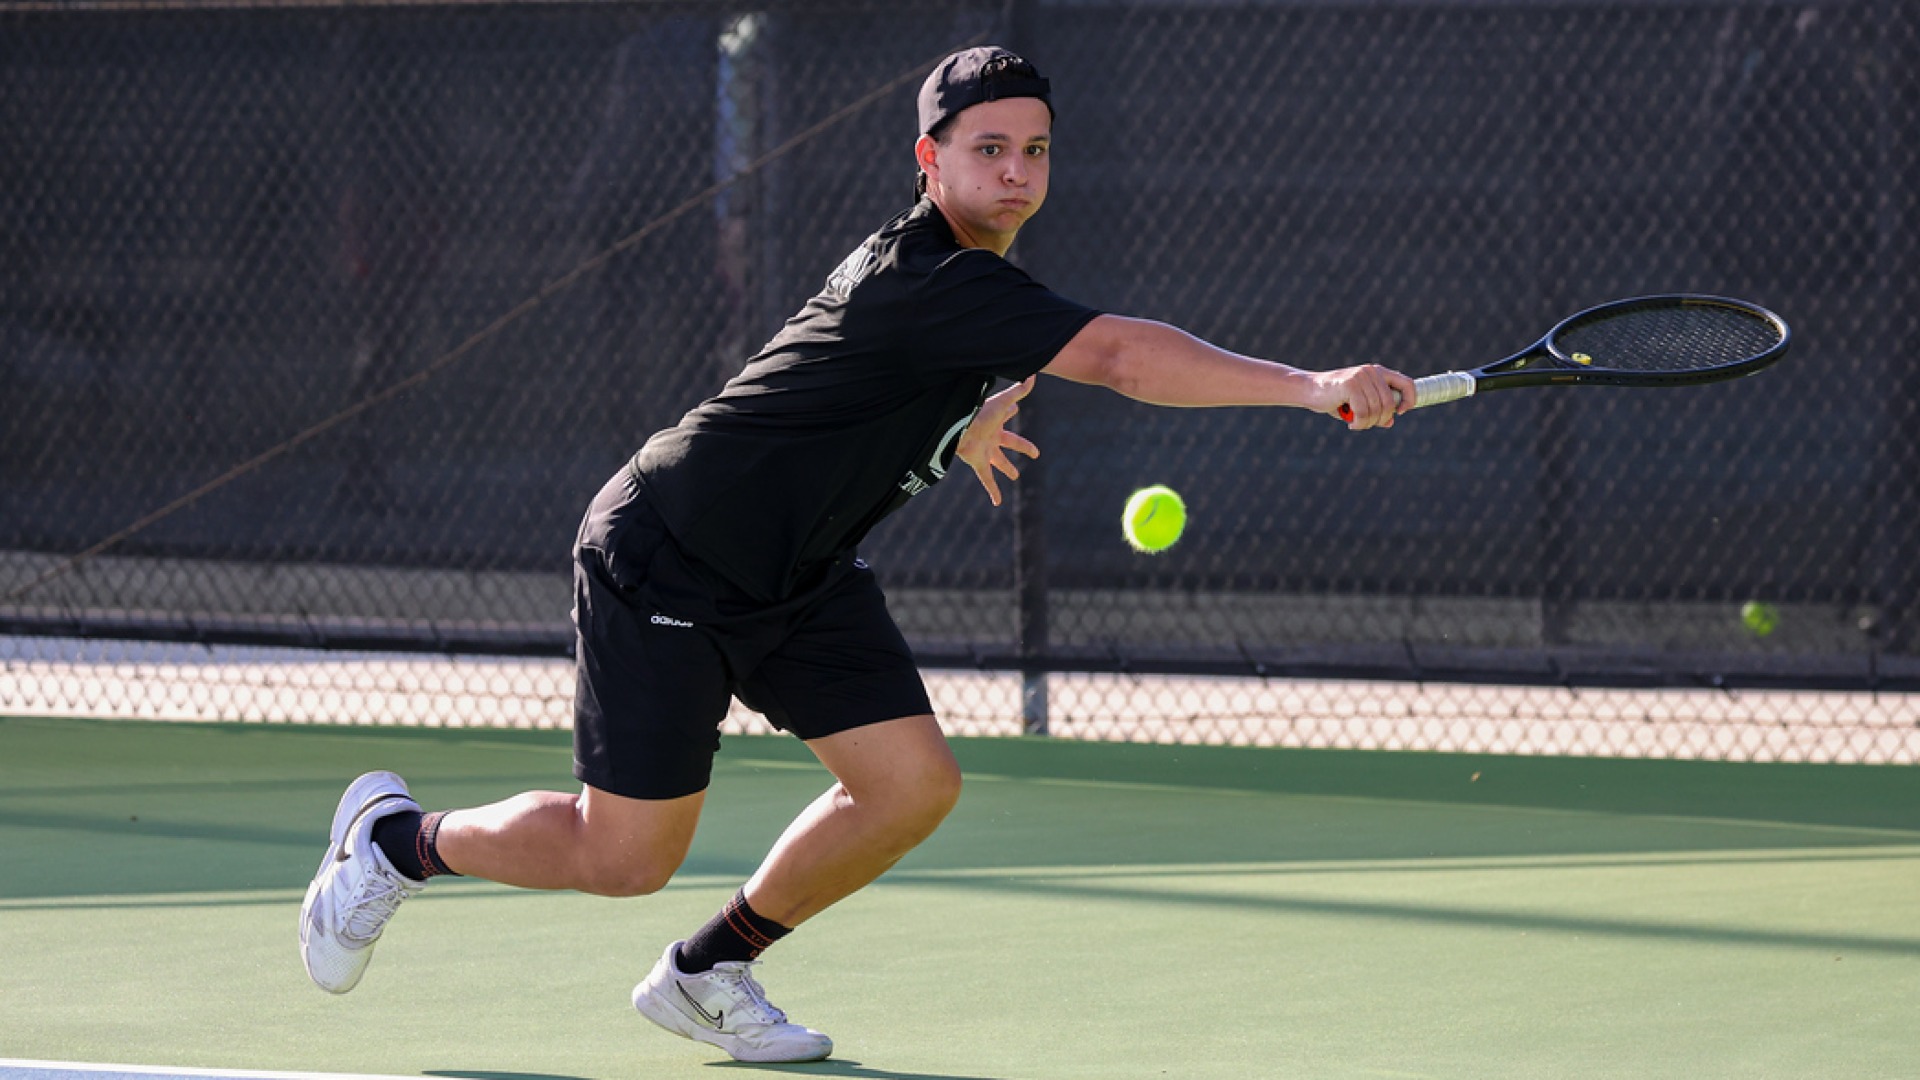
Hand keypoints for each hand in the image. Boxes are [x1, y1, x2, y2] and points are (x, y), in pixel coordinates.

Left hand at [955, 376, 1039, 506]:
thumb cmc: (980, 413)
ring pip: (998, 462)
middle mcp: (991, 436)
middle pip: (1010, 442)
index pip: (1008, 414)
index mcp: (996, 420)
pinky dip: (993, 492)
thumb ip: (1019, 390)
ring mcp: (985, 450)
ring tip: (1014, 476)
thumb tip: (1034, 375)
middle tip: (1035, 453)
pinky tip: (997, 503)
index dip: (1012, 410)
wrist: (959, 427)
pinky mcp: (978, 462)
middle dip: (1022, 446)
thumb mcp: (1003, 401)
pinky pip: (987, 480)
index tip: (1015, 408)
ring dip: (1007, 468)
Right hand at [1317, 364, 1416, 429]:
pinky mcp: (1351, 384)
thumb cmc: (1335, 398)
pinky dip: (1358, 423)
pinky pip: (1363, 412)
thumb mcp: (1359, 405)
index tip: (1400, 413)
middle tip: (1366, 424)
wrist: (1309, 390)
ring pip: (1376, 410)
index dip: (1408, 400)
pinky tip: (1350, 423)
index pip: (1407, 383)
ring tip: (1355, 424)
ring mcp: (1361, 376)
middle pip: (1390, 404)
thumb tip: (1390, 422)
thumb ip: (1376, 411)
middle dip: (1381, 420)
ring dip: (1367, 423)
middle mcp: (1372, 372)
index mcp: (1378, 372)